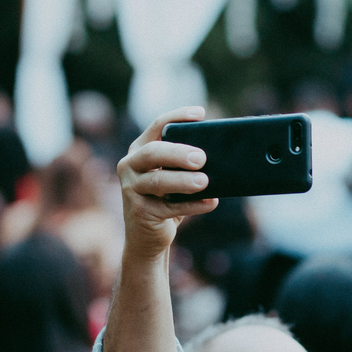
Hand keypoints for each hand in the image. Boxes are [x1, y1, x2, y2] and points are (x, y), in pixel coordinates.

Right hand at [117, 107, 218, 260]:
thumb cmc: (166, 199)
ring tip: (205, 181)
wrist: (148, 237)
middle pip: (153, 152)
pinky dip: (192, 205)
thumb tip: (222, 152)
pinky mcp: (140, 212)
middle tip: (202, 158)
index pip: (157, 126)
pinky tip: (210, 202)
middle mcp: (130, 165)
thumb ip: (186, 163)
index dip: (177, 117)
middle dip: (178, 153)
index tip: (201, 114)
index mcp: (140, 150)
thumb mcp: (174, 175)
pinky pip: (169, 207)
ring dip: (183, 180)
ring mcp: (131, 189)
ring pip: (158, 181)